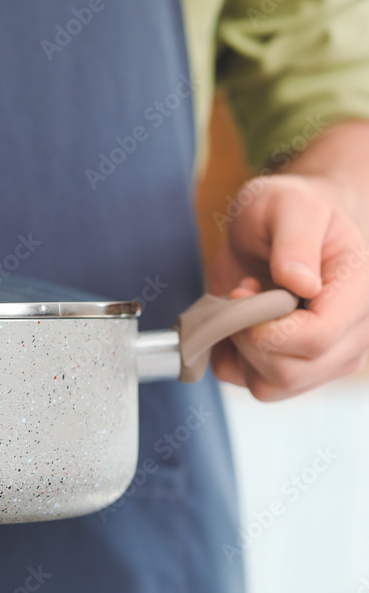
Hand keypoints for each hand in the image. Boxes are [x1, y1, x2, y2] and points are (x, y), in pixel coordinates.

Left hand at [209, 173, 368, 400]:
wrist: (284, 225)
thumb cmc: (291, 210)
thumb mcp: (289, 205)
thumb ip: (295, 239)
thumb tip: (301, 283)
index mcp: (361, 292)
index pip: (317, 337)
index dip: (266, 324)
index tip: (246, 289)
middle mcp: (354, 333)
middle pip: (291, 370)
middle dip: (249, 336)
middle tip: (244, 293)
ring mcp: (328, 357)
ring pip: (273, 387)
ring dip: (242, 351)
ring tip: (247, 308)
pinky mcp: (301, 369)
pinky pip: (255, 385)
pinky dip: (236, 361)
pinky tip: (243, 326)